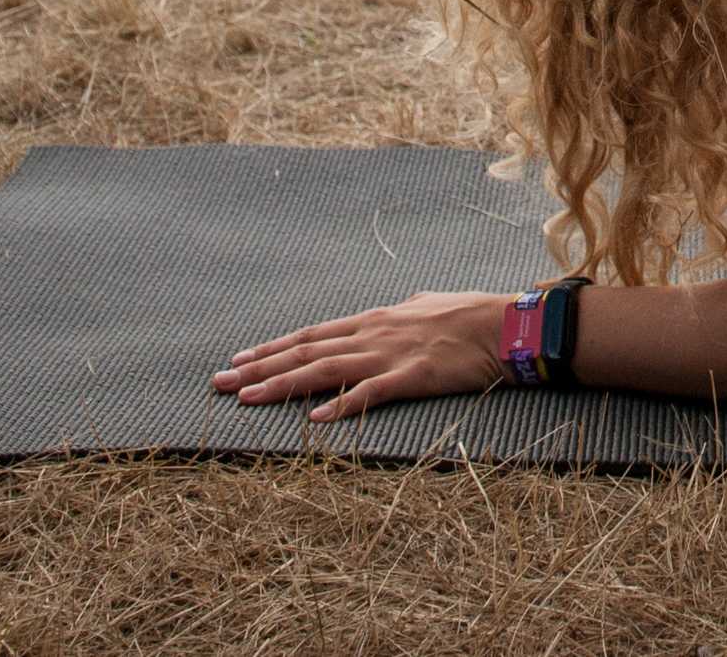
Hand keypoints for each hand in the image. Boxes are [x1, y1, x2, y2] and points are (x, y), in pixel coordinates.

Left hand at [216, 290, 509, 421]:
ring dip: (282, 385)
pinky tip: (315, 420)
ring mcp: (390, 355)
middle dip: (259, 368)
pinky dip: (341, 406)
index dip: (271, 349)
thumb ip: (407, 310)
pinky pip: (370, 394)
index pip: (310, 336)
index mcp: (374, 320)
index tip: (238, 359)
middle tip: (220, 383)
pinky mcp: (413, 377)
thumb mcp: (428, 305)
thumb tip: (401, 306)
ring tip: (247, 398)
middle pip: (304, 352)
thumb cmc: (471, 314)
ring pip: (324, 371)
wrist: (506, 323)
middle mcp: (372, 335)